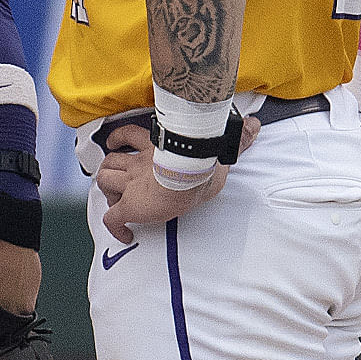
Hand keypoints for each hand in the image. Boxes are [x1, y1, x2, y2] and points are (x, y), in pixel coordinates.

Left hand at [95, 122, 233, 242]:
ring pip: (105, 182)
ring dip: (108, 189)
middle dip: (110, 168)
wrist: (189, 176)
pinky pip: (112, 219)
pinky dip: (114, 227)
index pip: (130, 135)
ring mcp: (132, 185)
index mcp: (154, 148)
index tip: (119, 144)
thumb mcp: (221, 147)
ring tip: (116, 197)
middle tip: (117, 175)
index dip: (120, 138)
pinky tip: (125, 234)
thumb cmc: (205, 162)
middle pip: (111, 160)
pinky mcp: (130, 206)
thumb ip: (237, 139)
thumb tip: (256, 125)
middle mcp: (139, 164)